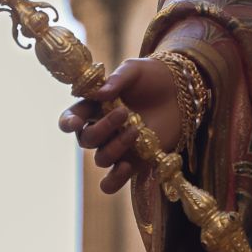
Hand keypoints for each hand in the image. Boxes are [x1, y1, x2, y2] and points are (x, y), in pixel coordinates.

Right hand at [58, 57, 184, 194]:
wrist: (182, 90)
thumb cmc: (153, 76)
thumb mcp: (135, 70)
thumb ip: (116, 80)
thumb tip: (98, 94)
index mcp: (96, 106)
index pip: (73, 117)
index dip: (68, 122)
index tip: (76, 123)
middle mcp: (103, 129)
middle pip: (86, 139)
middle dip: (101, 128)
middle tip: (123, 112)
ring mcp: (118, 147)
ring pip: (101, 159)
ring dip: (115, 147)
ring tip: (136, 130)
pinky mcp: (135, 161)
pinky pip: (114, 181)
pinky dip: (115, 180)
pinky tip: (127, 166)